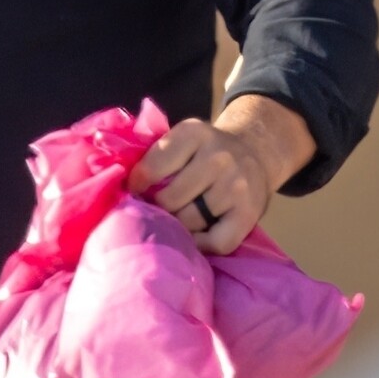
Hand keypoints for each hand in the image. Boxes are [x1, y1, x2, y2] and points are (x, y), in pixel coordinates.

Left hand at [127, 94, 315, 254]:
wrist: (255, 153)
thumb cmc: (205, 152)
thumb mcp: (183, 139)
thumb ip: (156, 156)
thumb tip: (123, 189)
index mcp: (194, 133)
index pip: (153, 167)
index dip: (137, 185)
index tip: (135, 192)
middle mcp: (218, 156)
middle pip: (170, 199)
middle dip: (158, 208)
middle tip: (157, 210)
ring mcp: (236, 185)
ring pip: (190, 221)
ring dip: (179, 226)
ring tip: (176, 221)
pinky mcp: (249, 213)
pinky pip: (216, 242)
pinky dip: (202, 244)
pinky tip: (197, 234)